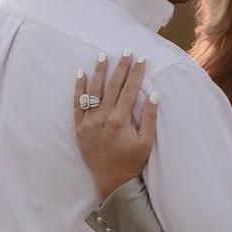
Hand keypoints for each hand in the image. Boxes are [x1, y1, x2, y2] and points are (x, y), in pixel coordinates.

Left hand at [73, 50, 158, 198]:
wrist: (111, 181)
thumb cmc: (132, 162)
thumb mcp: (146, 141)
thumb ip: (149, 117)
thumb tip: (154, 93)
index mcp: (120, 120)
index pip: (130, 90)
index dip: (136, 73)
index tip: (141, 59)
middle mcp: (103, 118)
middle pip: (112, 86)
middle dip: (121, 67)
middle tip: (126, 51)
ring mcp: (89, 122)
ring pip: (93, 91)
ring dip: (99, 72)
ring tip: (103, 56)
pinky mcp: (79, 128)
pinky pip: (77, 104)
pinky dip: (78, 88)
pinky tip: (81, 74)